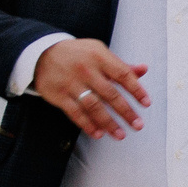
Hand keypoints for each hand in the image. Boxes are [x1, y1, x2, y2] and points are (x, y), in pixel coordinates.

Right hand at [33, 38, 149, 139]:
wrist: (41, 54)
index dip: (136, 89)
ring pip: (93, 106)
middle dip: (126, 111)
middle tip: (138, 125)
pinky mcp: (59, 95)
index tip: (146, 103)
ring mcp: (71, 83)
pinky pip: (75, 113)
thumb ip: (120, 64)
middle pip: (110, 94)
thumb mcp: (98, 52)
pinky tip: (98, 133)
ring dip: (108, 123)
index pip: (122, 74)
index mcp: (99, 57)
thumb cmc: (77, 54)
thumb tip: (144, 69)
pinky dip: (87, 124)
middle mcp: (86, 70)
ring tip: (120, 135)